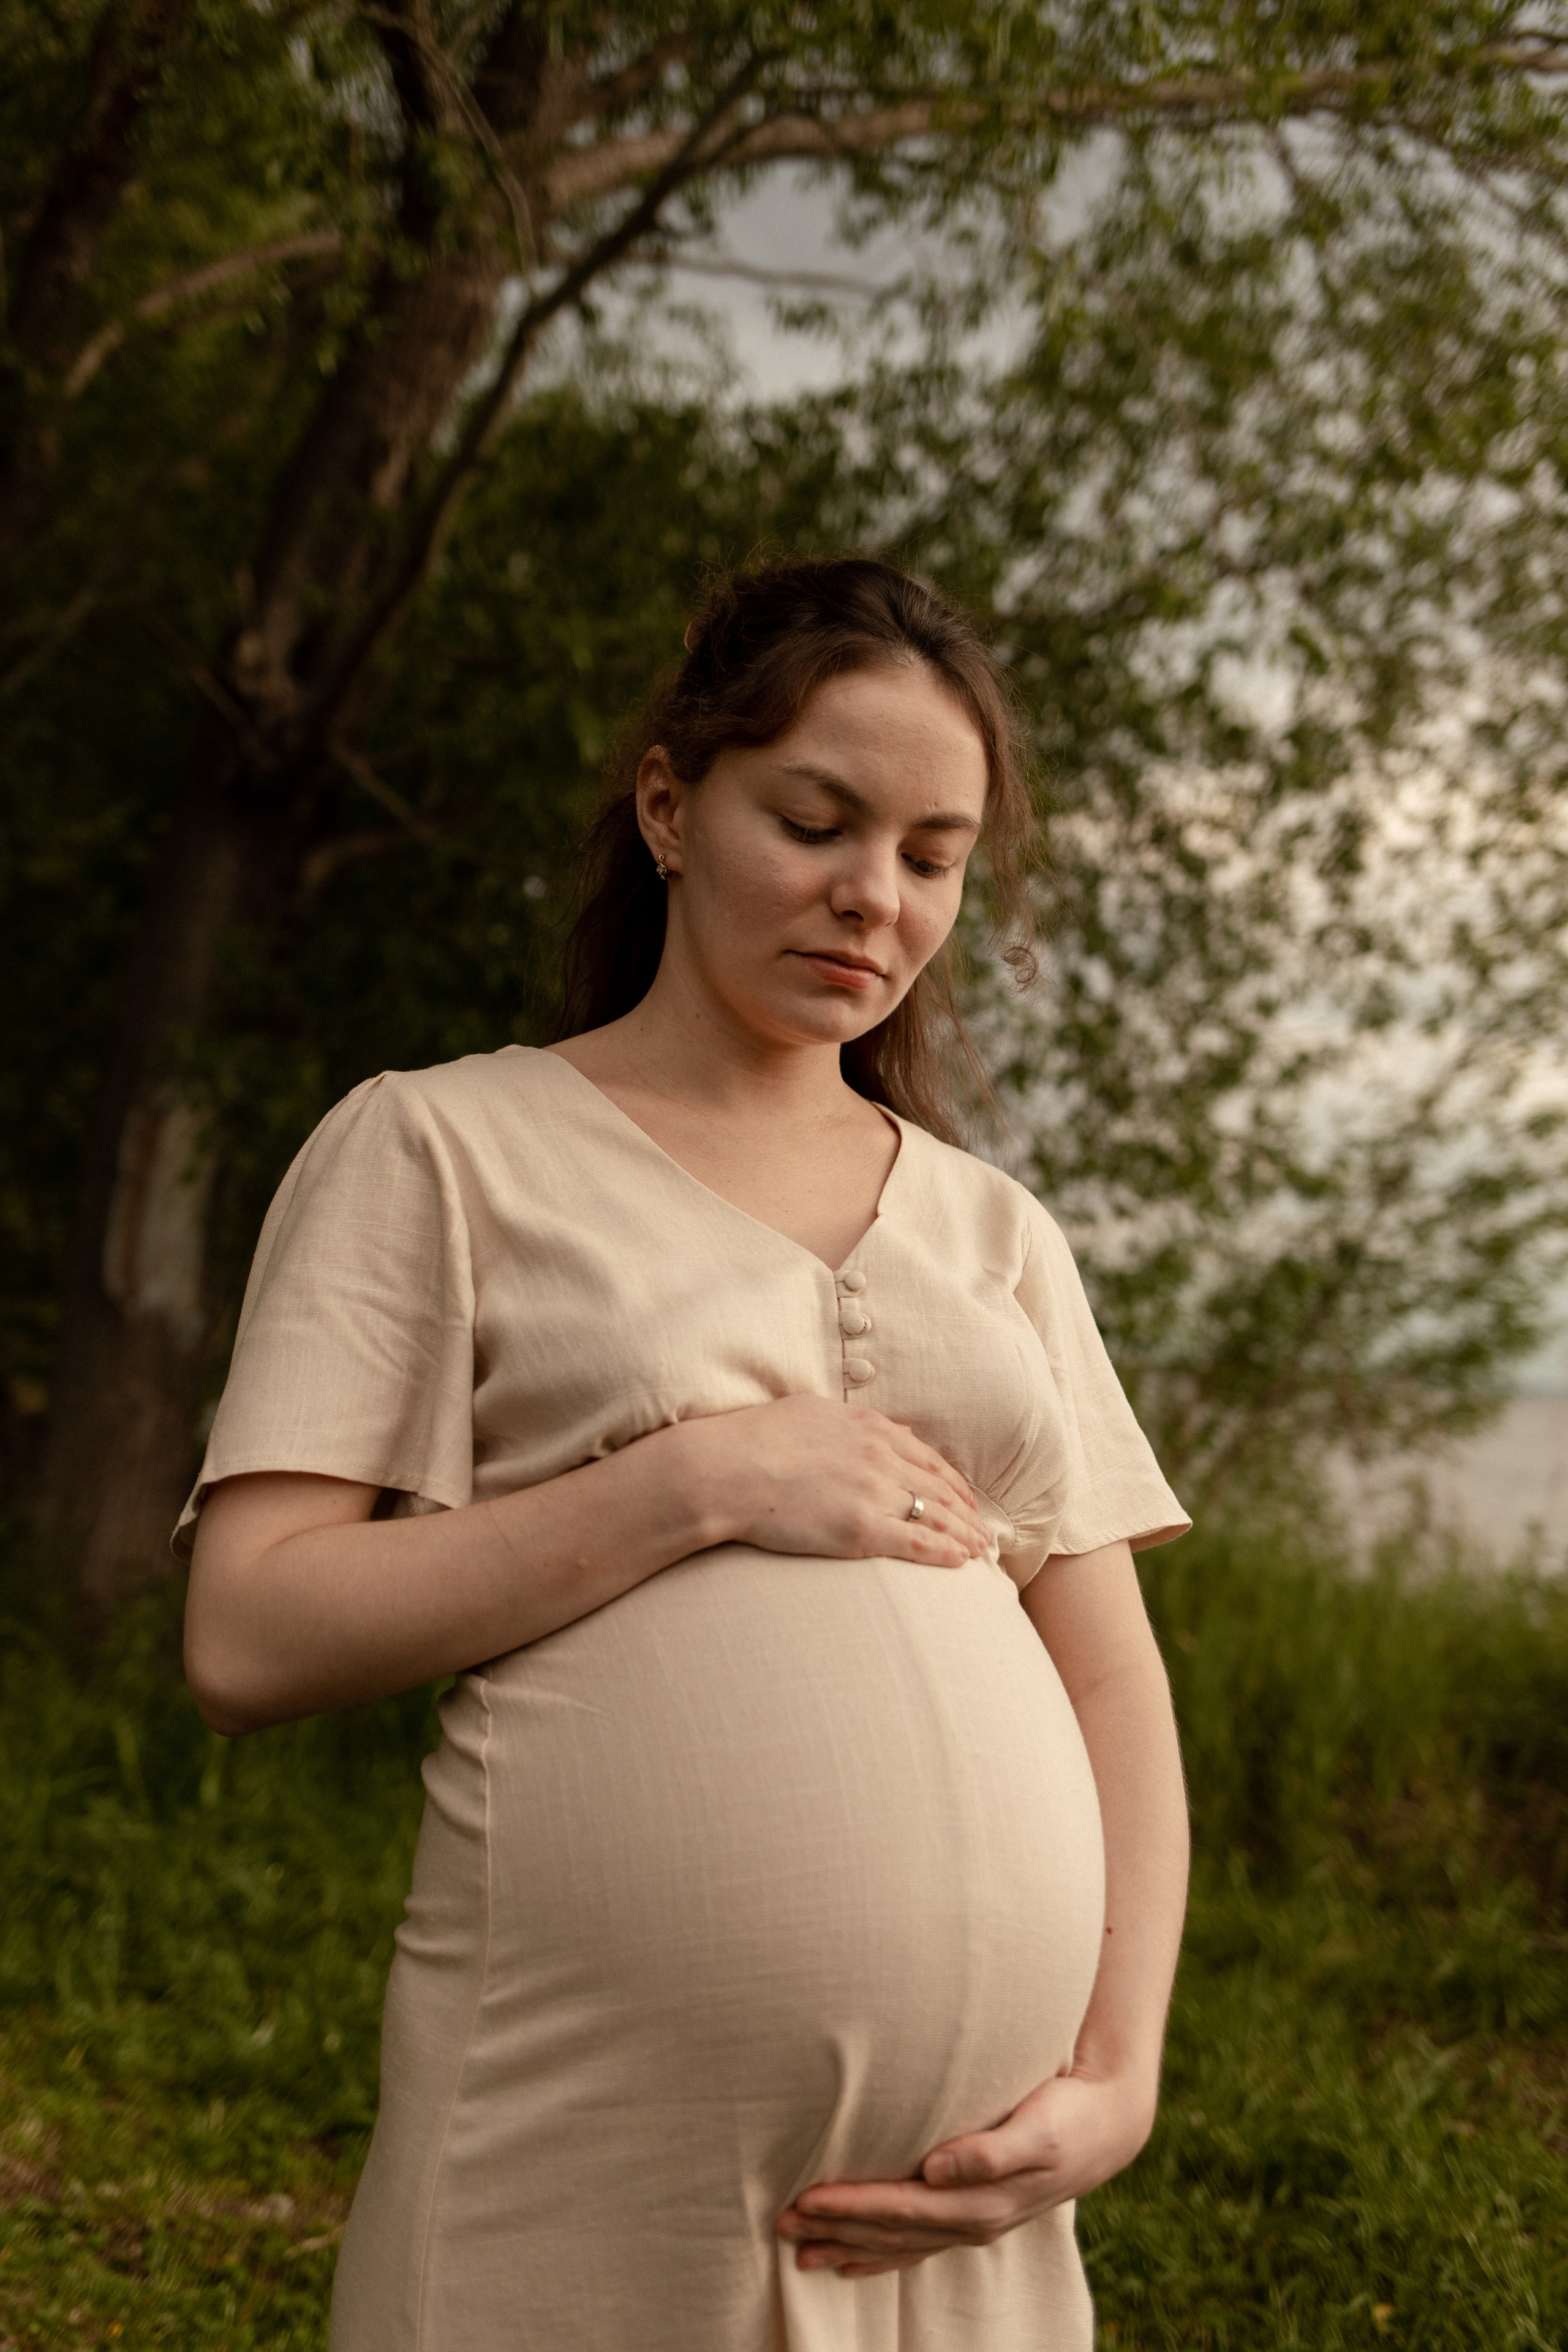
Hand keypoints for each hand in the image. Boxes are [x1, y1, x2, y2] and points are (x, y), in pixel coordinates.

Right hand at [684, 1392, 986, 1568]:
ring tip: (980, 1552)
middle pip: (939, 1488)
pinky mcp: (862, 1529)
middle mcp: (880, 1456)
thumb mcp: (810, 1412)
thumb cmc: (753, 1440)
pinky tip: (960, 1563)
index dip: (951, 1481)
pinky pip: (917, 1543)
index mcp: (868, 1427)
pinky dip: (944, 1553)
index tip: (964, 1498)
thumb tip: (883, 1429)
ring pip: (936, 1516)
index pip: (926, 1457)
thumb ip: (851, 1421)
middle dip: (965, 1512)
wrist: (724, 1471)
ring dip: (963, 1535)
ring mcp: (874, 1492)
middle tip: (983, 1531)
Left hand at [775, 2066, 1156, 2277]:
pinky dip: (881, 2255)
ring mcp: (972, 2222)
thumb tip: (938, 2166)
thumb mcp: (1036, 2130)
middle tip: (781, 2223)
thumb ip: (990, 2150)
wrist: (1107, 2125)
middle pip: (890, 2233)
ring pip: (897, 2243)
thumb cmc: (1068, 2117)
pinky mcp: (975, 2213)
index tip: (805, 2200)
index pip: (900, 2210)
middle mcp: (971, 2220)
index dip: (850, 2209)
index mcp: (979, 2202)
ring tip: (799, 2249)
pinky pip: (917, 2244)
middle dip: (834, 2229)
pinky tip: (851, 2262)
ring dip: (847, 2244)